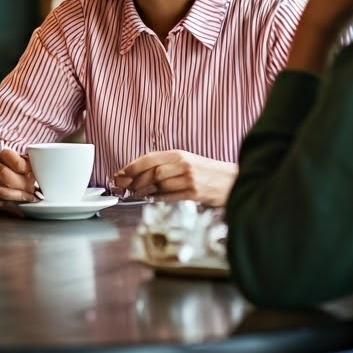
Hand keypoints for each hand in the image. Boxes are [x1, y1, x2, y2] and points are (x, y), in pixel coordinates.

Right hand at [0, 149, 37, 210]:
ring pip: (3, 192)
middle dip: (23, 184)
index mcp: (2, 157)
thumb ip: (28, 163)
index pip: (10, 158)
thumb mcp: (14, 159)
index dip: (23, 167)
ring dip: (20, 197)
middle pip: (5, 176)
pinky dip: (16, 208)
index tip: (33, 174)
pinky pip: (4, 206)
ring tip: (32, 198)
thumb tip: (46, 173)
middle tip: (34, 189)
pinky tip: (25, 207)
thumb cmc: (4, 166)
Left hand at [111, 150, 237, 206]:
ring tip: (136, 194)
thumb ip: (167, 165)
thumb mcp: (188, 161)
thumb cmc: (208, 172)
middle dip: (134, 181)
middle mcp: (184, 164)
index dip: (132, 166)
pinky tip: (152, 198)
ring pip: (159, 185)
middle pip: (151, 172)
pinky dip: (157, 198)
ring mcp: (189, 179)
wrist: (232, 181)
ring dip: (144, 191)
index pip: (149, 158)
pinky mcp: (194, 193)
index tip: (120, 173)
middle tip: (124, 187)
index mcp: (180, 154)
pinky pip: (169, 196)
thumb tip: (141, 173)